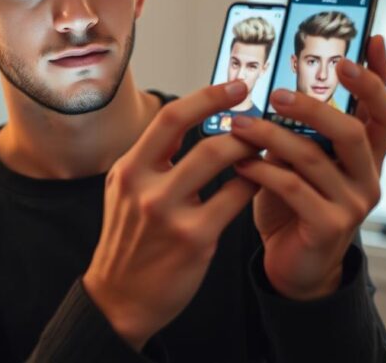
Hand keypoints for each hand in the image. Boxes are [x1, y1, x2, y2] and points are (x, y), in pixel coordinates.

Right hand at [83, 80, 261, 349]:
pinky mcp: (194, 238)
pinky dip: (252, 183)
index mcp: (129, 169)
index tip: (237, 87)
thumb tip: (190, 120)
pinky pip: (234, 199)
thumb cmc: (129, 242)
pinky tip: (261, 179)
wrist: (119, 298)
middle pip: (202, 139)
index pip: (170, 119)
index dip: (207, 97)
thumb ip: (152, 158)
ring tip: (265, 146)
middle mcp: (144, 187)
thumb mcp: (124, 190)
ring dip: (249, 150)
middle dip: (241, 125)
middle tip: (263, 118)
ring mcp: (169, 213)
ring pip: (220, 164)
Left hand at [228, 36, 385, 299]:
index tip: (372, 40)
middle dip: (316, 106)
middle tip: (278, 92)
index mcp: (365, 155)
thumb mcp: (297, 159)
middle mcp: (368, 176)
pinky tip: (240, 165)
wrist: (292, 265)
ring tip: (239, 126)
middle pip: (356, 130)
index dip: (381, 75)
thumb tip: (269, 85)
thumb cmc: (292, 204)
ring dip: (272, 137)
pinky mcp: (330, 227)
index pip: (384, 109)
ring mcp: (353, 203)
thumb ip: (295, 129)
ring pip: (317, 158)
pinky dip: (263, 173)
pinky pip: (295, 190)